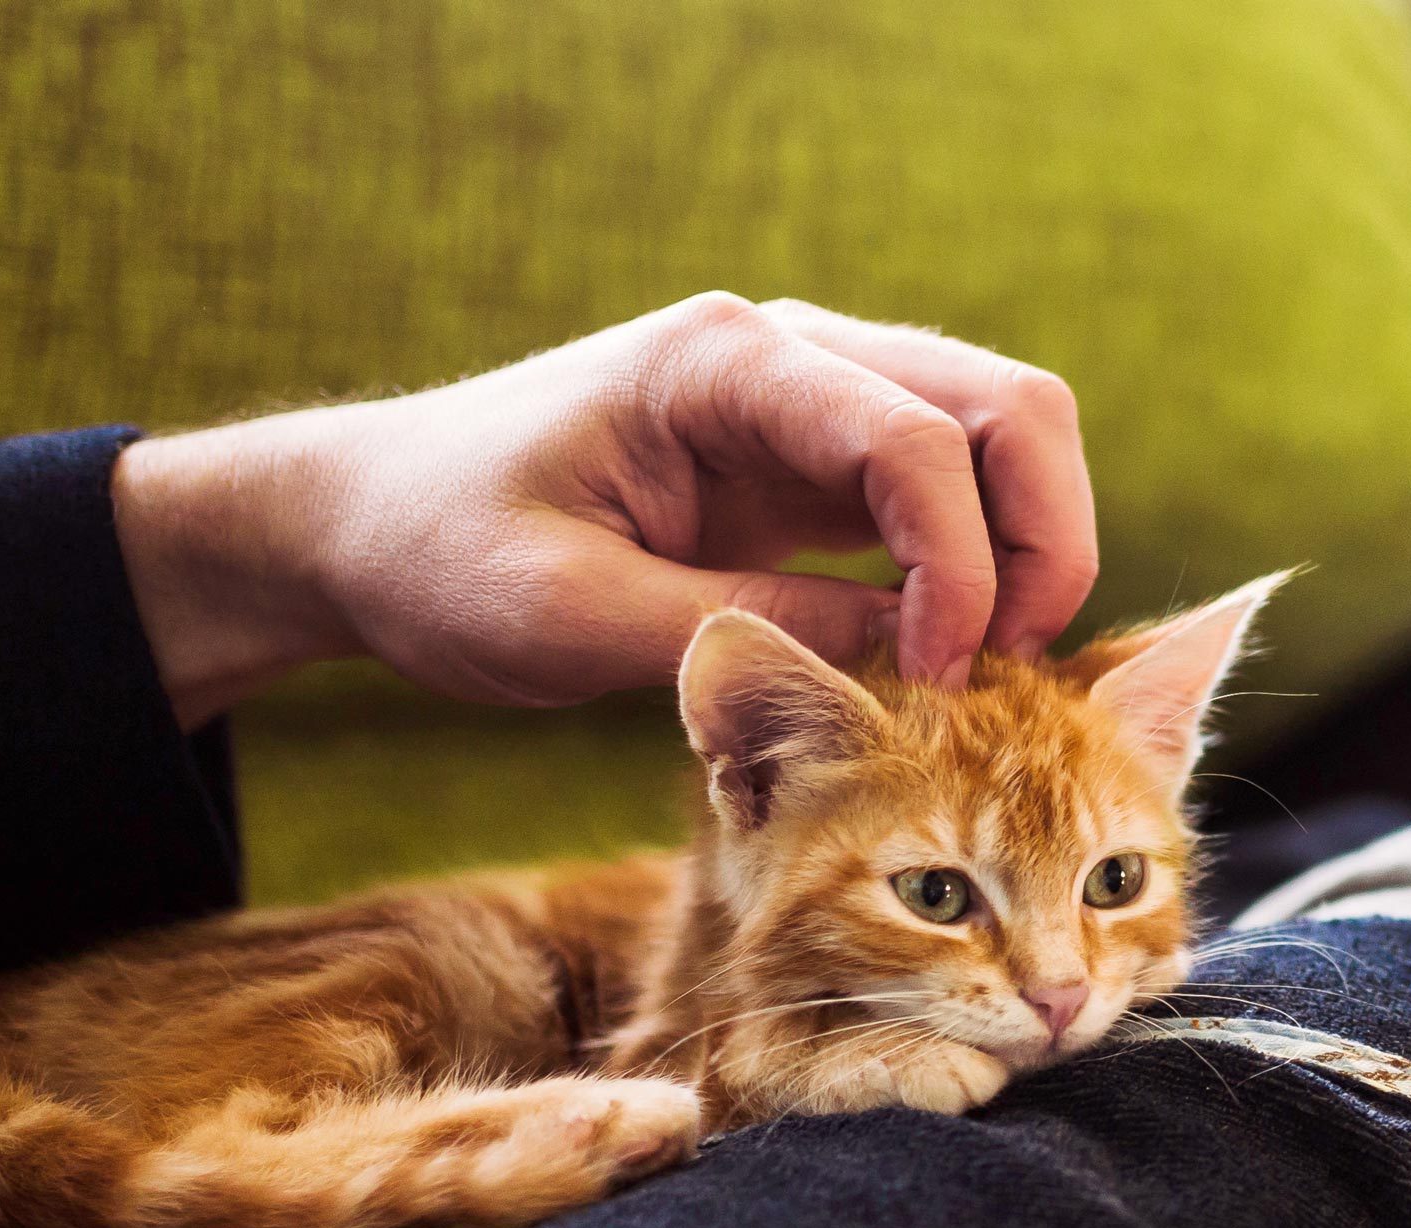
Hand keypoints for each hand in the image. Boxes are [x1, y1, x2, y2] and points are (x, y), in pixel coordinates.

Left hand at [112, 292, 1097, 726]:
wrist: (368, 524)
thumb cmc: (442, 555)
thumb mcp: (572, 618)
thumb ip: (741, 639)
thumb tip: (906, 673)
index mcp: (722, 365)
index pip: (915, 435)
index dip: (960, 562)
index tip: (936, 682)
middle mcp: (785, 360)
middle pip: (1004, 405)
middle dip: (1042, 537)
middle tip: (1010, 674)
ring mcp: (803, 408)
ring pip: (994, 440)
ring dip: (1022, 551)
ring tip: (986, 676)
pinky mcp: (802, 471)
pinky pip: (935, 498)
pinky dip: (970, 570)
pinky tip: (943, 662)